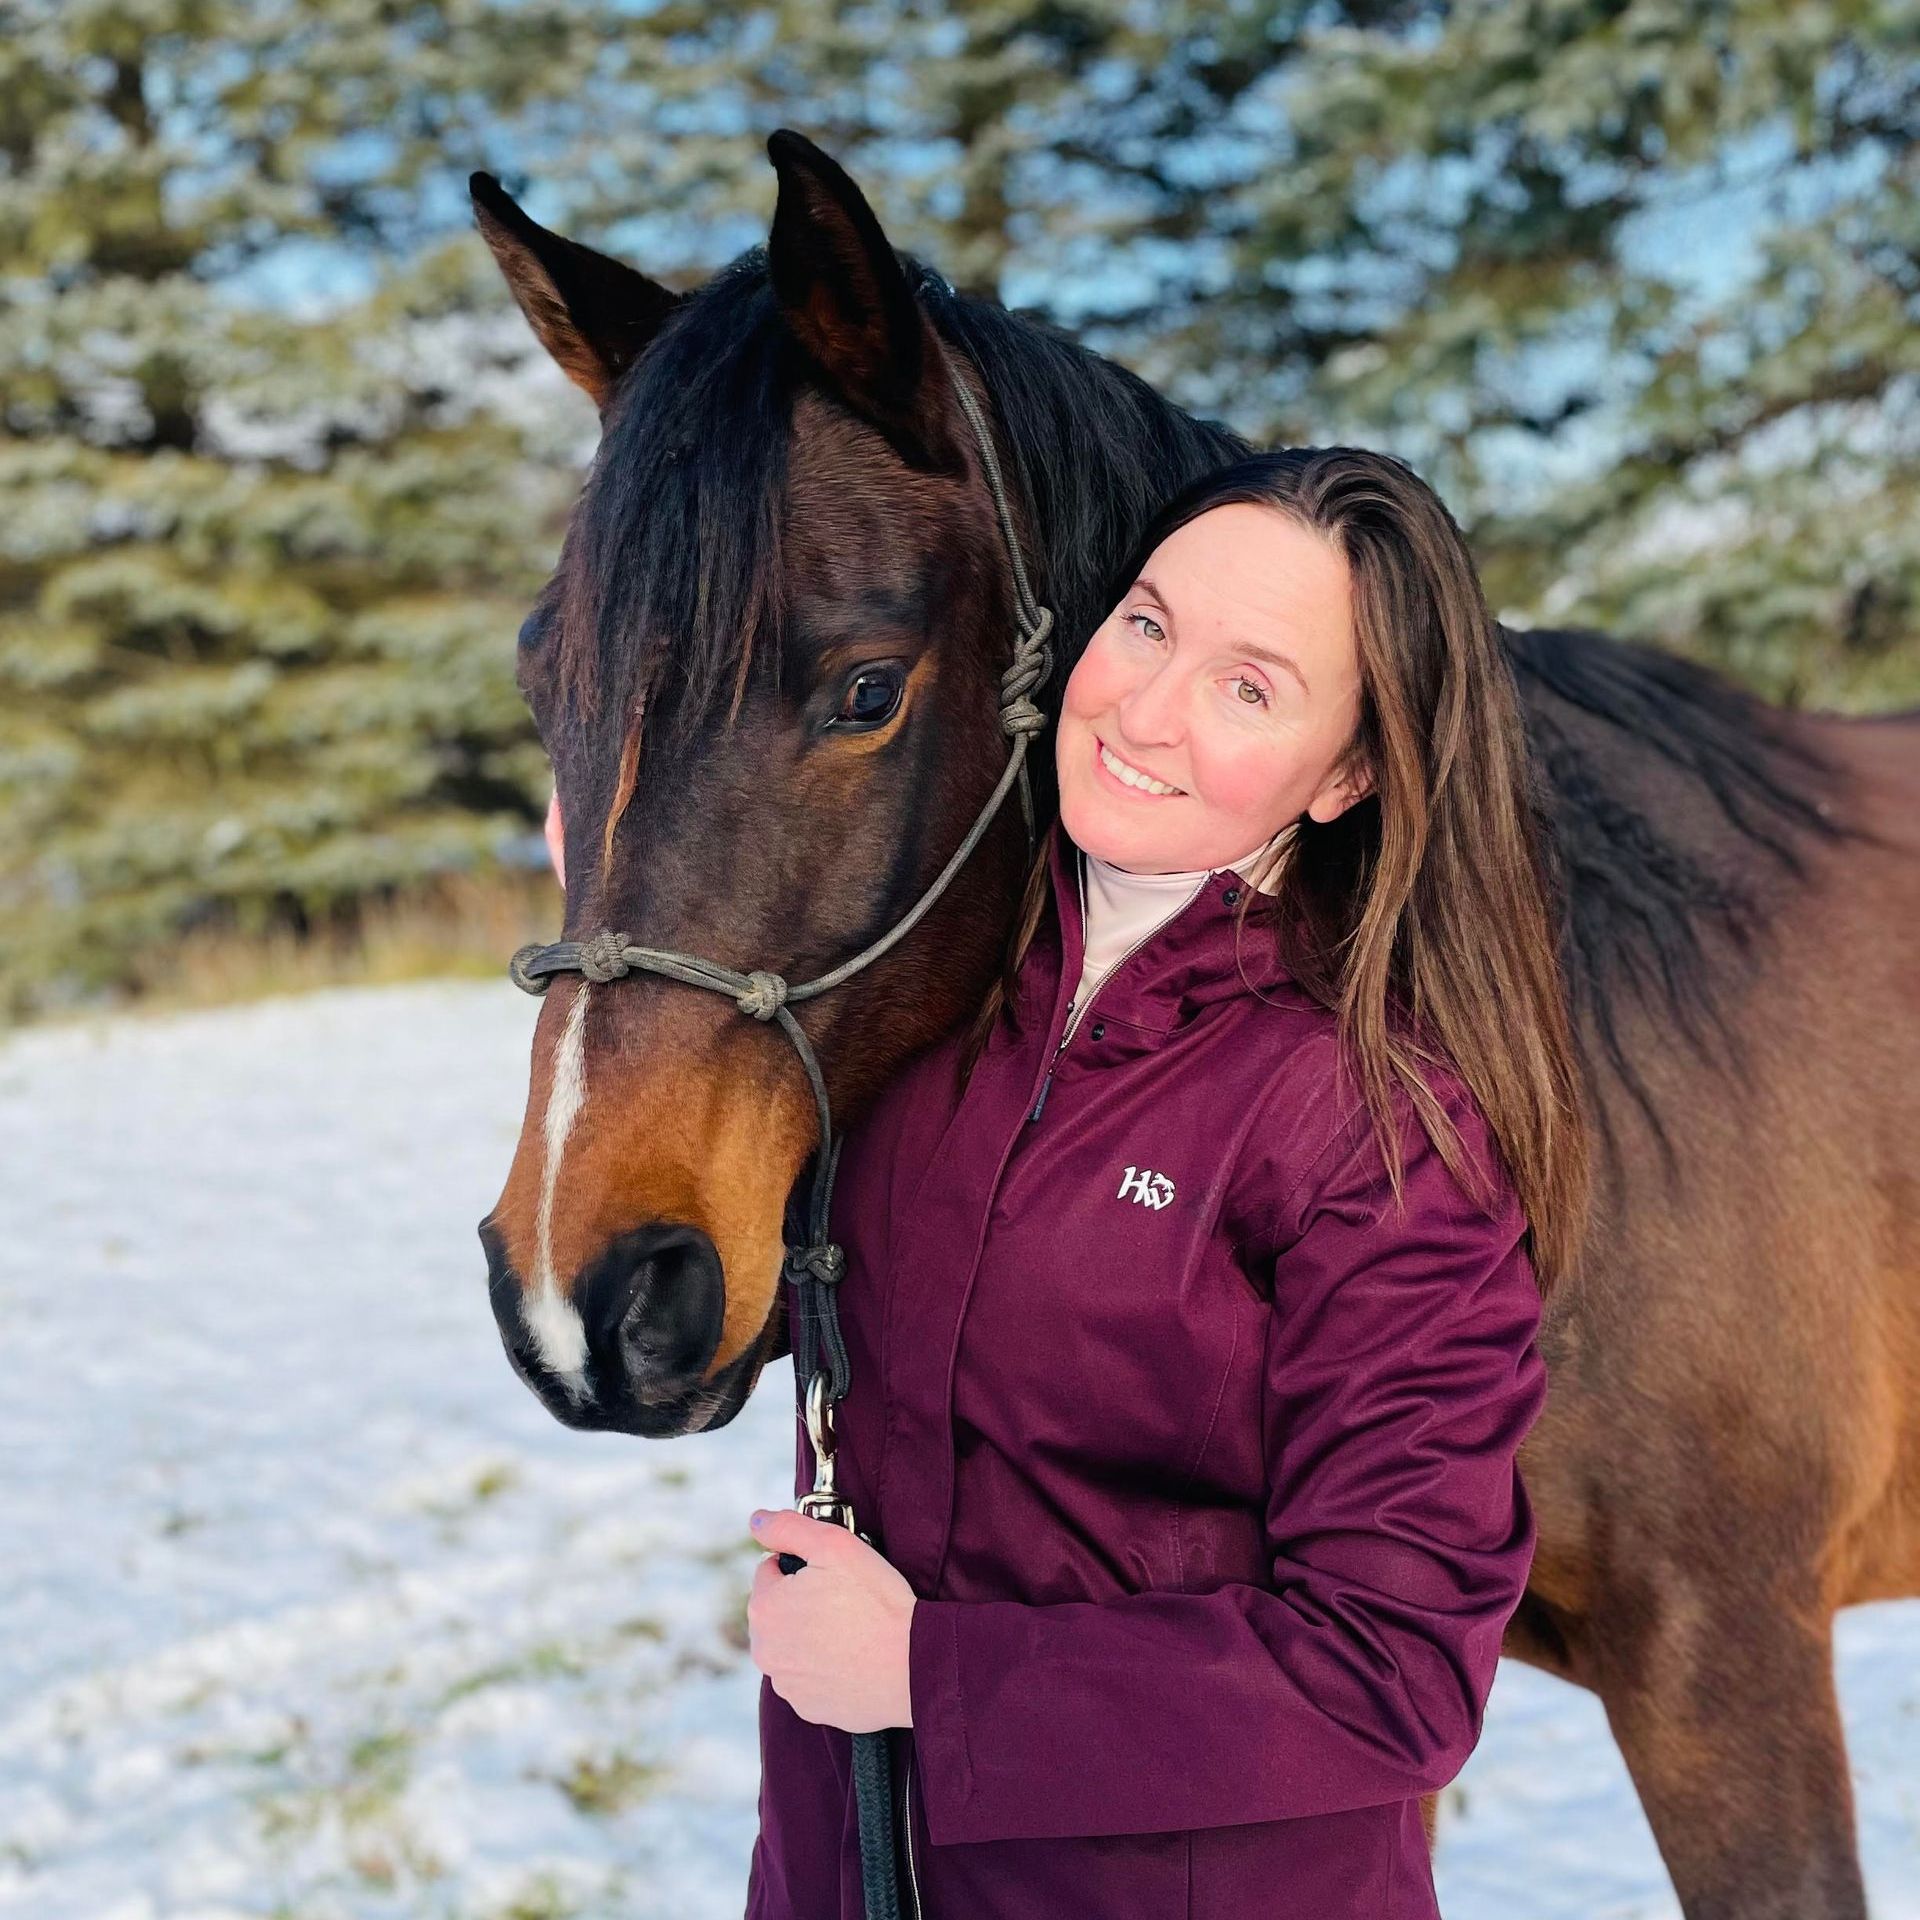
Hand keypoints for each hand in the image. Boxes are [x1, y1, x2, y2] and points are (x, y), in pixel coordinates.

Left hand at [746, 1508, 917, 1731]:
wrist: (914, 1667)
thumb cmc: (877, 1603)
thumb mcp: (835, 1545)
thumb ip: (788, 1528)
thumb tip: (756, 1520)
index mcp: (765, 1608)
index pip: (770, 1570)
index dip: (802, 1566)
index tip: (833, 1574)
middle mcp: (765, 1651)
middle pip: (778, 1610)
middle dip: (802, 1601)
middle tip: (845, 1600)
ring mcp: (786, 1684)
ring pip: (792, 1645)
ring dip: (811, 1635)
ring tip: (852, 1630)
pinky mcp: (808, 1708)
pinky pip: (809, 1677)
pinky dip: (824, 1667)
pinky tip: (852, 1658)